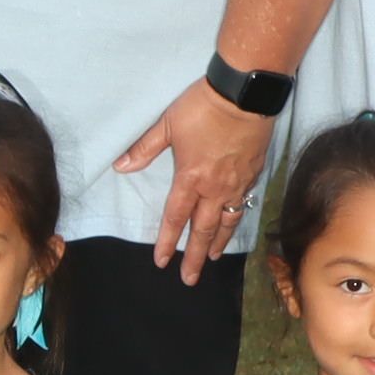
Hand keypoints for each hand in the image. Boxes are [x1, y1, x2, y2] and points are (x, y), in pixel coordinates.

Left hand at [112, 80, 272, 274]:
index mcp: (190, 178)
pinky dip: (236, 221)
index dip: (167, 241)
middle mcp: (215, 187)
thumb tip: (120, 167)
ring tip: (212, 259)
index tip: (162, 261)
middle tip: (189, 279)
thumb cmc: (202, 106)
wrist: (245, 95)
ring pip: (227, 222)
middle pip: (203, 230)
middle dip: (195, 257)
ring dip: (217, 243)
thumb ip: (143, 148)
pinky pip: (244, 205)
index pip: (175, 217)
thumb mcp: (167, 124)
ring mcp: (238, 183)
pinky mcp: (254, 174)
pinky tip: (233, 226)